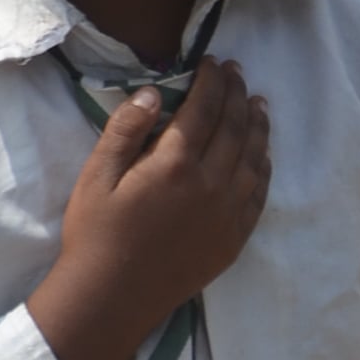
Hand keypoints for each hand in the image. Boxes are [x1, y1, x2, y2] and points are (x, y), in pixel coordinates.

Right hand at [26, 57, 269, 359]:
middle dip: (237, 95)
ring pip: (254, 158)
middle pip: (234, 127)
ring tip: (258, 105)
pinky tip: (262, 156)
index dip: (212, 81)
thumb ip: (125, 130)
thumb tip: (152, 93)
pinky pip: (259, 195)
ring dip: (258, 126)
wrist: (111, 297)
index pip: (204, 109)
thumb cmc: (95, 234)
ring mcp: (227, 213)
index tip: (215, 63)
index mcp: (175, 163)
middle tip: (238, 74)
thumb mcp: (96, 176)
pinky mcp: (234, 238)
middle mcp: (211, 183)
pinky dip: (264, 168)